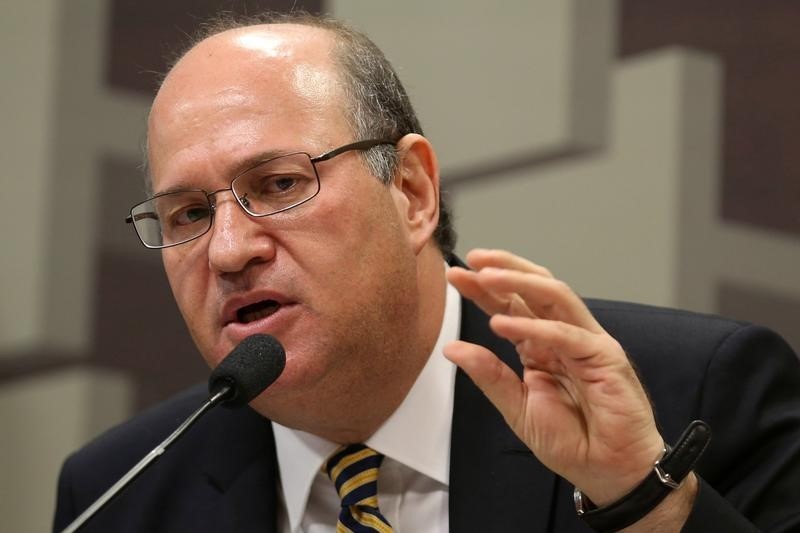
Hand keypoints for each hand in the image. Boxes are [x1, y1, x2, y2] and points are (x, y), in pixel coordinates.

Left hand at [444, 249, 664, 504]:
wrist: (610, 473)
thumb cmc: (573, 442)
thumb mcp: (517, 408)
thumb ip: (488, 375)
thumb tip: (451, 349)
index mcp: (541, 346)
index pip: (511, 306)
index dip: (484, 289)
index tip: (456, 275)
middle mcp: (563, 336)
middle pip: (533, 289)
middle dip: (502, 270)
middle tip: (471, 261)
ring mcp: (586, 342)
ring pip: (554, 297)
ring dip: (518, 282)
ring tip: (485, 277)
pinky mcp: (606, 357)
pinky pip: (567, 335)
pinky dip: (535, 327)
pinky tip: (502, 324)